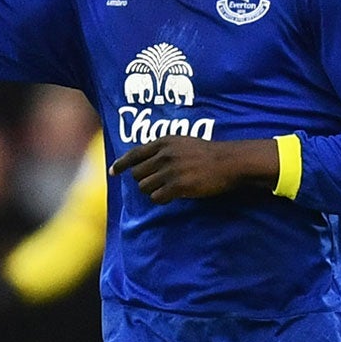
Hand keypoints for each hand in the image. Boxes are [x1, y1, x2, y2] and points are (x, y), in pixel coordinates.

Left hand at [111, 136, 278, 204]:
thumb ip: (163, 150)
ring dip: (153, 191)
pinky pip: (157, 198)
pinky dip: (162, 199)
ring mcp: (170, 171)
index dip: (121, 164)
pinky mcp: (177, 186)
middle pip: (137, 174)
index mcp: (163, 142)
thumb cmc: (207, 153)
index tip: (113, 172)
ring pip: (145, 187)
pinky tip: (172, 196)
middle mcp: (164, 155)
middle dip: (143, 181)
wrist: (227, 162)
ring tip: (167, 189)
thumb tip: (144, 162)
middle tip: (157, 183)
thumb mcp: (182, 143)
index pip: (134, 154)